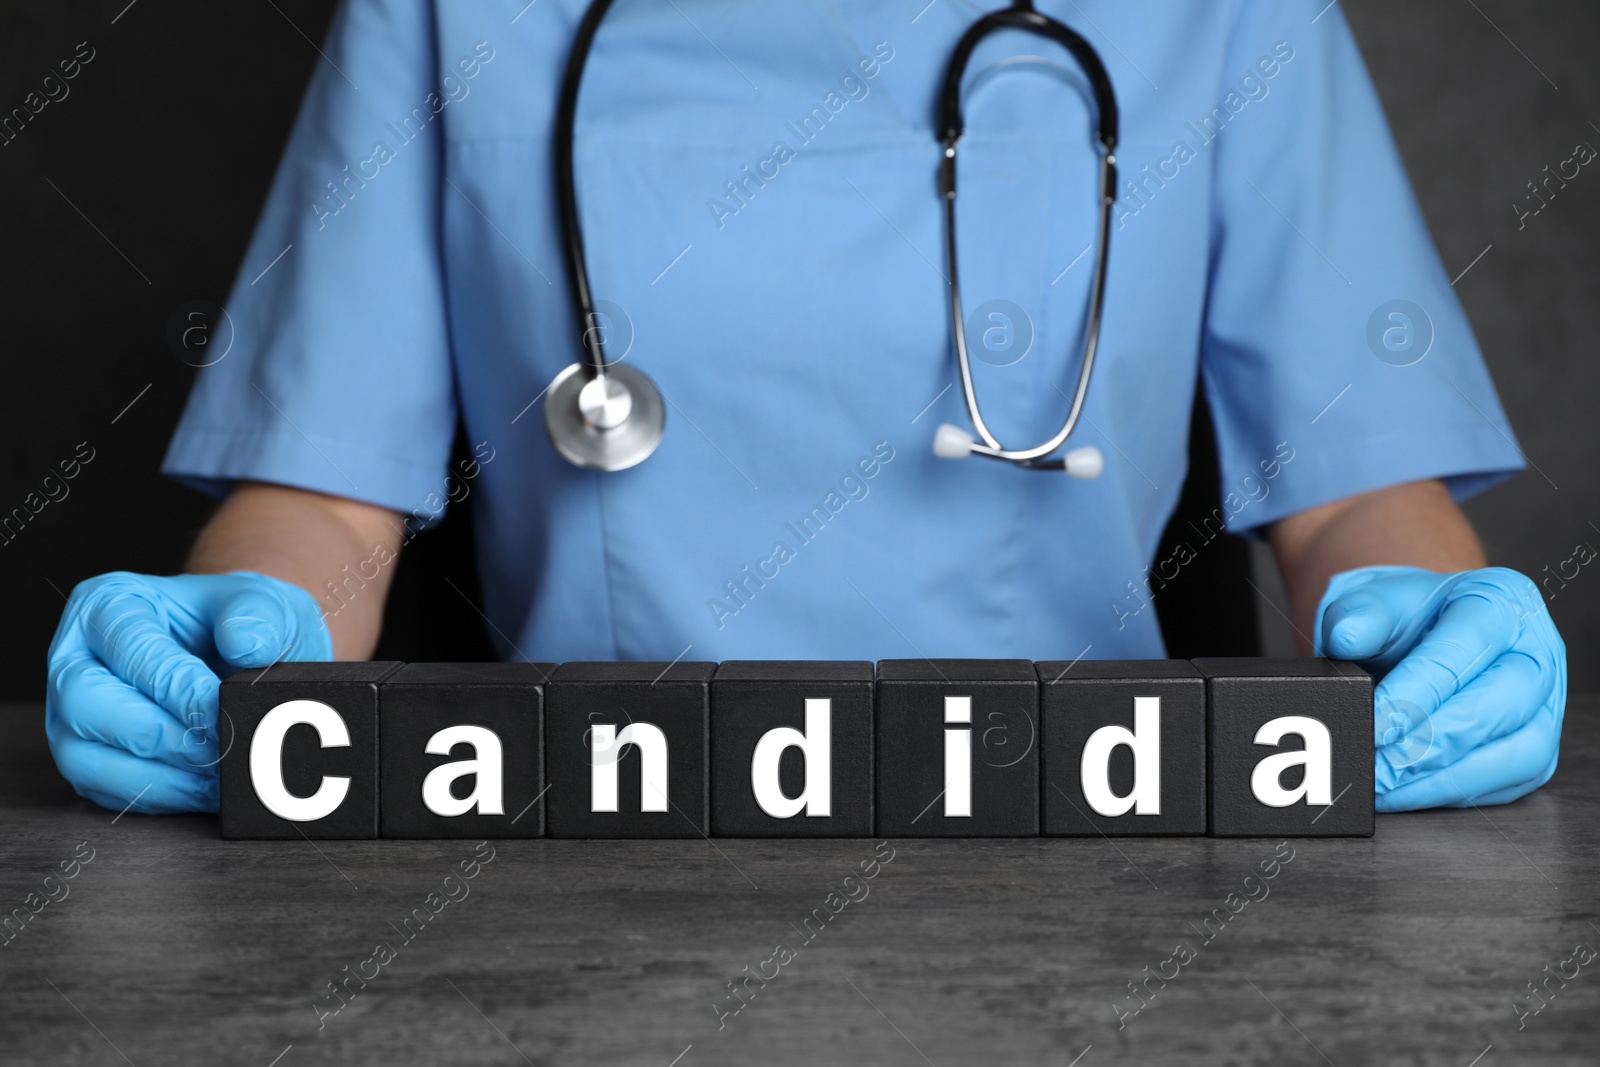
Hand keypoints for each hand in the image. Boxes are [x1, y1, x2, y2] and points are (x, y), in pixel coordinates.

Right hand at [46, 571, 331, 813]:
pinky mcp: (87, 756)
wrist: (242, 648)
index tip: (221, 711)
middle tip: (218, 750)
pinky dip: (158, 797)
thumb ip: (256, 614)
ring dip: (156, 777)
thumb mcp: (259, 600)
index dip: (176, 685)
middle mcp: (75, 658)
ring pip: (83, 756)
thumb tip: (247, 646)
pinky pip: (104, 790)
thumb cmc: (237, 621)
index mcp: (108, 604)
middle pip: (86, 703)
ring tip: (216, 777)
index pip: (130, 647)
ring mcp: (72, 713)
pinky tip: (205, 792)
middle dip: (157, 735)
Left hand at [1314, 565, 1564, 811]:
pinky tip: (1407, 794)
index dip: (1416, 694)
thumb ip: (1357, 613)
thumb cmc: (1401, 617)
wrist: (1415, 631)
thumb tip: (1347, 637)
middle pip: (1500, 705)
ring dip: (1445, 778)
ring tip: (1388, 787)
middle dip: (1434, 744)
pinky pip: (1507, 781)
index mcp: (1499, 602)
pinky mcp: (1533, 747)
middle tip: (1380, 766)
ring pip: (1516, 753)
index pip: (1463, 651)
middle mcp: (1535, 653)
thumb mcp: (1371, 600)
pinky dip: (1453, 792)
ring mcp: (1542, 705)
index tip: (1374, 725)